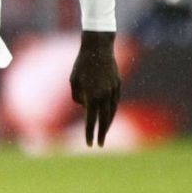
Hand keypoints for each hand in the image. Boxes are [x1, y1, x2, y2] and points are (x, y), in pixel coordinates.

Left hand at [69, 30, 120, 146]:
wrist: (98, 48)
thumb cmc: (81, 64)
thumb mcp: (73, 82)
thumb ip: (78, 97)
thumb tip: (86, 107)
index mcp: (92, 95)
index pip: (91, 120)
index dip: (90, 133)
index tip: (89, 144)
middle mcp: (105, 95)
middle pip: (104, 119)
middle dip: (101, 133)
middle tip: (99, 144)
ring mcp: (113, 90)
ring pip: (112, 111)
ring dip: (108, 123)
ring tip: (103, 133)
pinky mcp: (118, 84)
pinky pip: (115, 102)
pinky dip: (111, 110)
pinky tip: (108, 116)